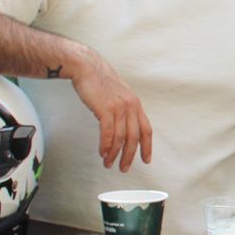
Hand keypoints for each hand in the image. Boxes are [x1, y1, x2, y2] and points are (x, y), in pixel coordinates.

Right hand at [68, 49, 152, 171]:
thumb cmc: (100, 81)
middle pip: (134, 138)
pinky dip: (106, 145)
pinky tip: (103, 153)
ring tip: (109, 163)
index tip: (146, 160)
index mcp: (136, 104)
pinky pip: (108, 133)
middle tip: (124, 168)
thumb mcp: (118, 95)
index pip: (146, 130)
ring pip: (121, 138)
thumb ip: (123, 109)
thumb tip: (123, 126)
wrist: (86, 67)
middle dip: (130, 156)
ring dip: (114, 153)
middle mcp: (131, 106)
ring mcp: (119, 107)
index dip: (147, 146)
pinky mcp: (105, 108)